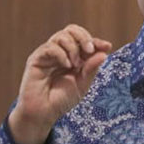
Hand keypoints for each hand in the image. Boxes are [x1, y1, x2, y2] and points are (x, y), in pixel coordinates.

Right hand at [8, 24, 111, 143]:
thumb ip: (92, 68)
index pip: (84, 40)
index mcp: (73, 57)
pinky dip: (62, 54)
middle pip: (72, 30)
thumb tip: (104, 52)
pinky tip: (66, 65)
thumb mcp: (82, 83)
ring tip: (75, 65)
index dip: (96, 41)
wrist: (43, 113)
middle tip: (89, 51)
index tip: (106, 46)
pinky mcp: (36, 59)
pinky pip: (50, 47)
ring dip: (73, 47)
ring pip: (61, 35)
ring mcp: (48, 54)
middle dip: (84, 37)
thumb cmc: (61, 100)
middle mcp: (60, 52)